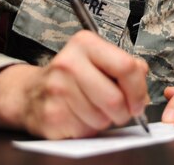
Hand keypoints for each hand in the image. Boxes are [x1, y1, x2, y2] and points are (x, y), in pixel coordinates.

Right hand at [0, 30, 149, 138]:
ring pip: (101, 118)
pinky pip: (85, 130)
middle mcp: (69, 63)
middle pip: (115, 99)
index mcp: (85, 43)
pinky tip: (80, 116)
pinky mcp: (51, 115)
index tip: (139, 100)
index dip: (139, 90)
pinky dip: (88, 128)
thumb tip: (142, 75)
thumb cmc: (72, 76)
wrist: (31, 92)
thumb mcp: (98, 58)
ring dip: (105, 120)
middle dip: (125, 111)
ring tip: (95, 109)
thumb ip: (126, 64)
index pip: (126, 67)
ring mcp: (57, 90)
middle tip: (121, 111)